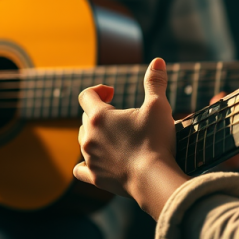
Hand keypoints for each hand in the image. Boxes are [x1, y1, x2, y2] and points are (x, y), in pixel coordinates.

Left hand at [74, 58, 189, 217]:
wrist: (154, 179)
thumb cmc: (155, 140)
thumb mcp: (158, 105)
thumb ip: (155, 81)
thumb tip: (158, 60)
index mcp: (99, 116)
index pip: (86, 95)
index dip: (99, 90)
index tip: (113, 93)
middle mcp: (89, 137)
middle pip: (86, 118)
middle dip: (100, 112)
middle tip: (120, 114)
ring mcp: (90, 159)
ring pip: (84, 140)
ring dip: (95, 134)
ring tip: (114, 135)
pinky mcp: (95, 178)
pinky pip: (80, 169)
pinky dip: (85, 163)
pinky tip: (94, 161)